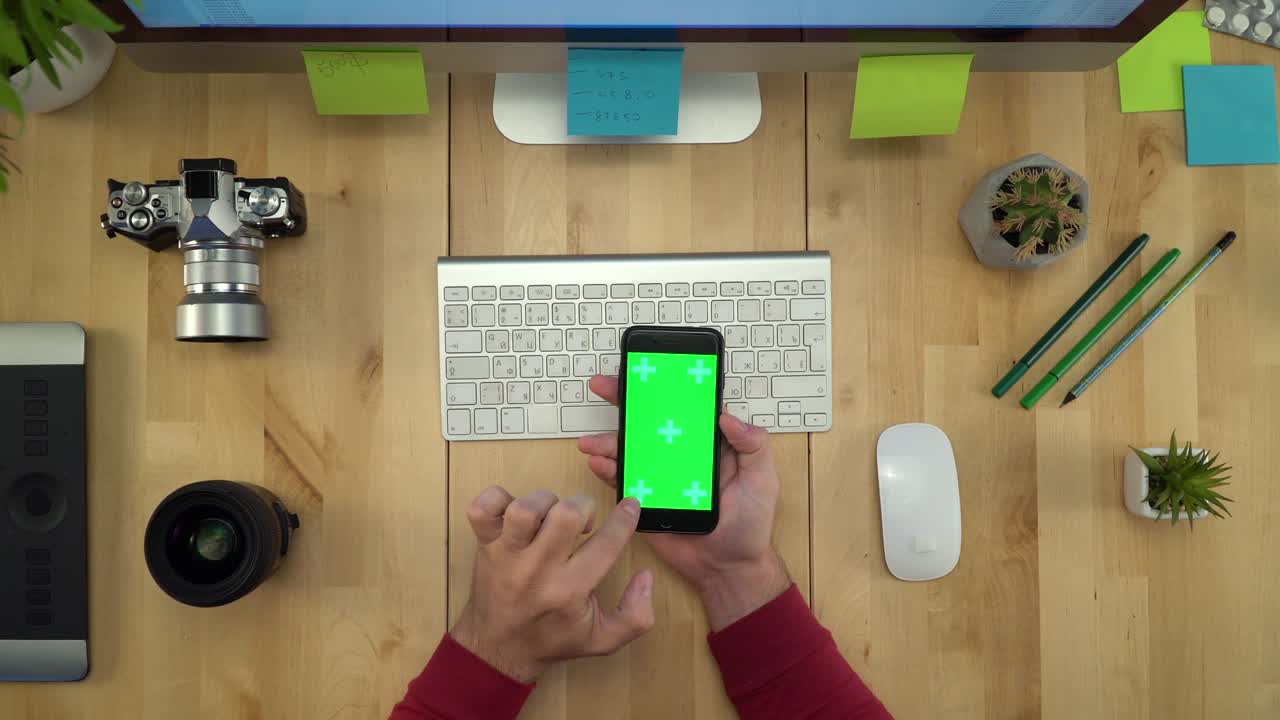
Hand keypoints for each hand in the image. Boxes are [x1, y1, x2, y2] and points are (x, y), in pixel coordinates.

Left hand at [450, 487, 654, 682]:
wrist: (498, 649)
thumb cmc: (552, 638)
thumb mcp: (603, 639)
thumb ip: (636, 615)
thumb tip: (645, 576)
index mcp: (568, 592)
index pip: (606, 543)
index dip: (625, 518)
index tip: (630, 507)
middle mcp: (536, 571)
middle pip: (565, 514)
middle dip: (584, 507)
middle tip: (583, 522)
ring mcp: (506, 556)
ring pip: (525, 507)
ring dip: (545, 502)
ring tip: (549, 517)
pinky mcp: (483, 545)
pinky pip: (482, 507)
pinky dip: (499, 499)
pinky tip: (514, 513)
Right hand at [577, 375, 790, 630]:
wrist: (729, 568)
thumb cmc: (751, 525)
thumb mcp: (763, 479)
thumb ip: (752, 445)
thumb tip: (726, 415)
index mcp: (707, 445)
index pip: (684, 409)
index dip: (665, 389)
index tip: (646, 372)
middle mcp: (680, 456)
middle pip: (649, 423)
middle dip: (624, 402)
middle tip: (603, 386)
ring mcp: (660, 477)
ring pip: (630, 450)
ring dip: (608, 441)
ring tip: (592, 441)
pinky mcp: (646, 501)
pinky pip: (623, 481)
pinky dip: (608, 469)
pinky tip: (598, 462)